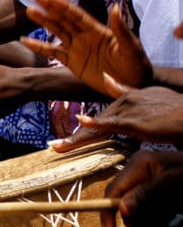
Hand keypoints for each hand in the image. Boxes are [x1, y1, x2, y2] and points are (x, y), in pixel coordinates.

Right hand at [22, 0, 151, 95]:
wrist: (133, 86)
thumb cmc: (136, 66)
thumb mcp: (132, 48)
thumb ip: (121, 30)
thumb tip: (115, 8)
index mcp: (98, 31)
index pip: (77, 16)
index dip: (63, 6)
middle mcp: (84, 37)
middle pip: (63, 19)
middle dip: (49, 8)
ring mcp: (77, 49)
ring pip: (56, 32)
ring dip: (44, 22)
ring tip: (30, 11)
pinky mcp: (72, 63)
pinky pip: (53, 54)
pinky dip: (39, 47)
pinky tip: (26, 40)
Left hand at [48, 74, 182, 151]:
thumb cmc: (175, 110)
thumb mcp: (148, 97)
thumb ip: (124, 91)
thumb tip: (107, 78)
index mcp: (127, 97)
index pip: (101, 116)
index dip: (83, 126)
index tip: (64, 135)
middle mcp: (124, 101)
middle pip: (94, 124)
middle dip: (74, 139)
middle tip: (55, 148)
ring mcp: (129, 110)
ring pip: (97, 127)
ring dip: (76, 140)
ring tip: (58, 148)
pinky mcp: (136, 120)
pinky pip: (112, 123)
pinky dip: (96, 123)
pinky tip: (82, 122)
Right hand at [102, 151, 182, 226]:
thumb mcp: (175, 181)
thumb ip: (148, 193)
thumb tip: (122, 209)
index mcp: (138, 164)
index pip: (113, 190)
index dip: (107, 211)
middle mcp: (137, 173)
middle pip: (122, 203)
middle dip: (139, 217)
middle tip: (162, 222)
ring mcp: (145, 183)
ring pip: (134, 211)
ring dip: (151, 220)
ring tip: (171, 215)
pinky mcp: (153, 193)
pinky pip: (146, 212)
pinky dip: (157, 219)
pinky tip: (171, 215)